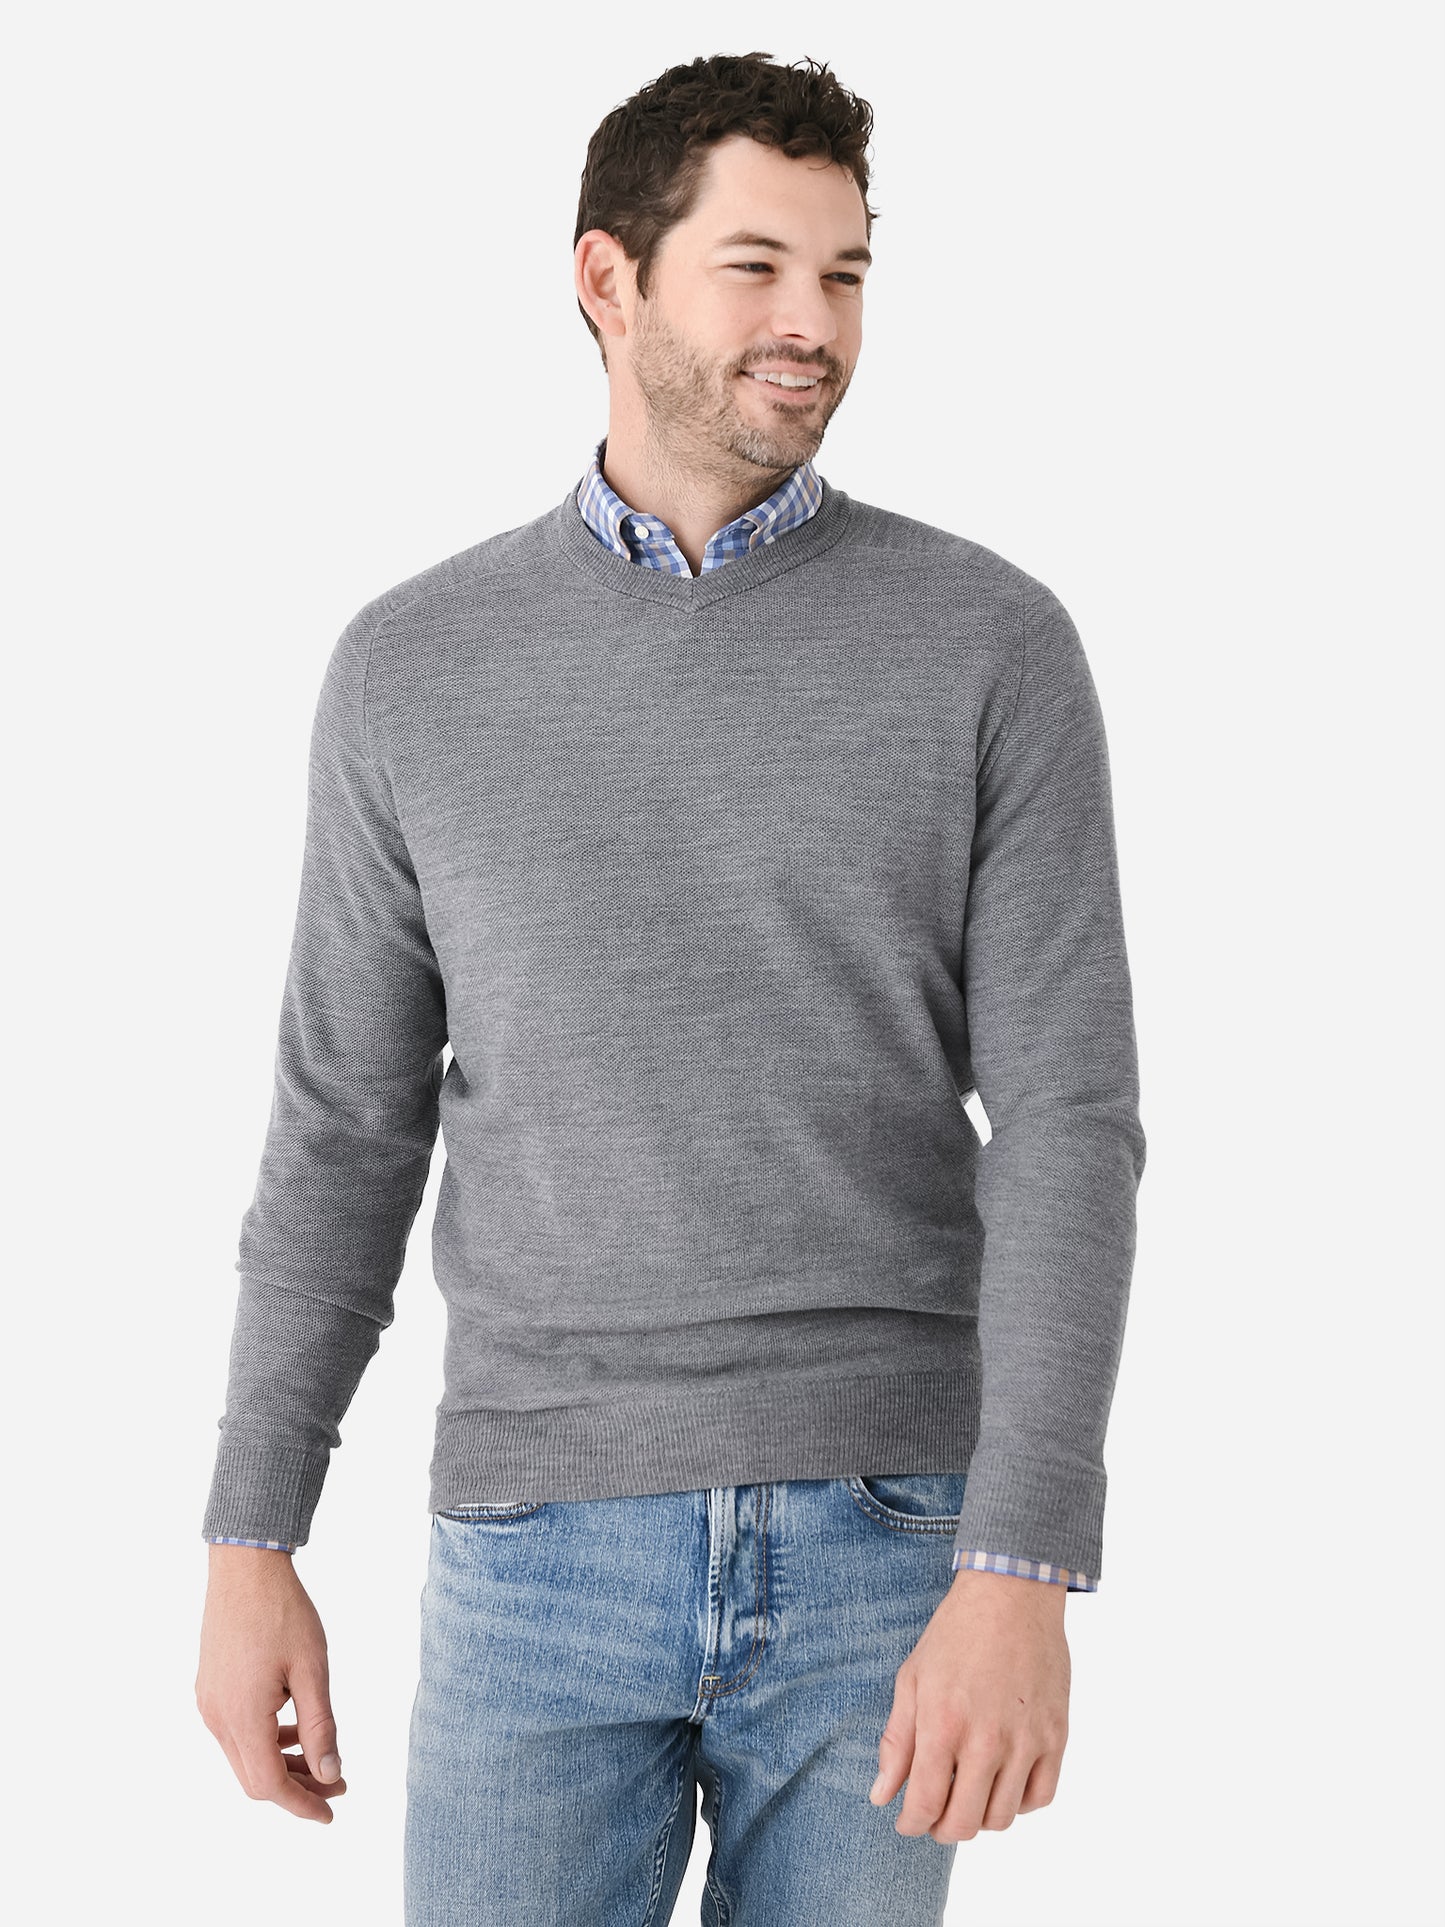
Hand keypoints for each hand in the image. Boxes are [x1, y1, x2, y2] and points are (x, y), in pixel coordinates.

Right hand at [195, 1545, 347, 1823]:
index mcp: (241, 1716)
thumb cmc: (283, 1612)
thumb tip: (329, 1773)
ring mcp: (209, 1704)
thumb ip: (320, 1726)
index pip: (269, 1785)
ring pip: (244, 1757)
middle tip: (337, 1782)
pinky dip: (265, 1741)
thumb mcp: (312, 1669)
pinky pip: (236, 1733)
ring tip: (322, 1755)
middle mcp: (217, 1717)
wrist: (245, 1568)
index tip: (332, 1812)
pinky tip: (293, 1726)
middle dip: (296, 1788)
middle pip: (254, 1778)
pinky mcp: (209, 1689)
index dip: (301, 1805)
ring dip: (281, 1764)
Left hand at [869, 1567, 1070, 1840]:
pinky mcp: (1056, 1736)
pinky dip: (1019, 1802)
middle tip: (936, 1814)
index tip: (907, 1822)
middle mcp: (987, 1740)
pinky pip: (1040, 1797)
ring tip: (968, 1793)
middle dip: (942, 1828)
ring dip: (980, 1817)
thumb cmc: (956, 1634)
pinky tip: (1003, 1782)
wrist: (1011, 1596)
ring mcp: (1026, 1741)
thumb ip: (897, 1743)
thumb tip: (881, 1796)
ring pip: (1003, 1818)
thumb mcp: (912, 1679)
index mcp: (944, 1724)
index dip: (912, 1824)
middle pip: (964, 1823)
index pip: (925, 1805)